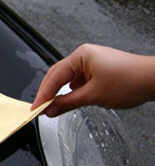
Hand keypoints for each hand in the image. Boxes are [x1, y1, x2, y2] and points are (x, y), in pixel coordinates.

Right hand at [31, 44, 154, 116]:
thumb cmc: (130, 81)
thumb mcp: (93, 96)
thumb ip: (67, 103)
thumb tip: (50, 110)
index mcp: (81, 56)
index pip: (54, 76)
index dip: (43, 94)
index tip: (35, 108)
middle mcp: (85, 56)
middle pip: (58, 75)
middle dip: (49, 93)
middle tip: (41, 109)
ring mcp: (93, 62)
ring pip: (69, 79)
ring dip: (63, 93)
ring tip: (55, 107)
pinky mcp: (100, 70)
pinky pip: (80, 80)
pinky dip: (75, 92)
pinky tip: (74, 100)